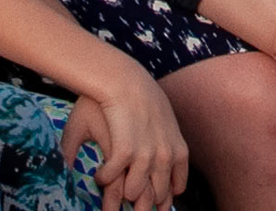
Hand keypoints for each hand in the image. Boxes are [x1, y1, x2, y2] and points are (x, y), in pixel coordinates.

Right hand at [61, 67, 188, 210]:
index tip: (153, 200)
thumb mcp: (164, 118)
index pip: (175, 187)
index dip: (164, 197)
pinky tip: (97, 174)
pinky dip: (103, 178)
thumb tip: (165, 158)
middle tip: (130, 203)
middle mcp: (165, 157)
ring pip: (133, 193)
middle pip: (156, 196)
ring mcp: (146, 156)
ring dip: (120, 192)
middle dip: (142, 203)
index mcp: (177, 150)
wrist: (124, 77)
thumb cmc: (138, 94)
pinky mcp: (125, 151)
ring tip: (110, 189)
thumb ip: (167, 140)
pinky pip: (111, 178)